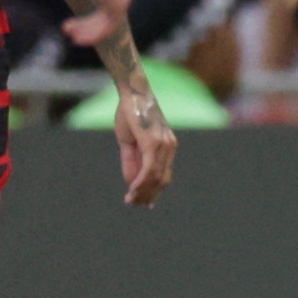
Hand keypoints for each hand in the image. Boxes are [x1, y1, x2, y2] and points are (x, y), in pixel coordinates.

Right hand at [115, 80, 177, 205]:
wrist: (132, 92)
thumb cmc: (130, 114)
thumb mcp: (128, 141)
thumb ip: (131, 162)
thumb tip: (132, 182)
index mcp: (166, 146)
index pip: (163, 175)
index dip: (154, 191)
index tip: (143, 202)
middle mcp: (169, 146)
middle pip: (162, 179)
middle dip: (148, 195)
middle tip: (135, 204)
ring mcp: (163, 144)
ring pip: (156, 177)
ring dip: (143, 191)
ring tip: (131, 200)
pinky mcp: (154, 141)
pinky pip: (149, 168)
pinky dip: (141, 181)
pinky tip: (133, 189)